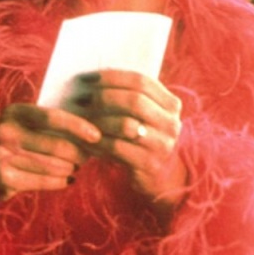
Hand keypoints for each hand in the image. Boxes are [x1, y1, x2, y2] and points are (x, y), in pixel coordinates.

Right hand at [0, 103, 101, 200]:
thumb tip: (90, 130)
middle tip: (88, 157)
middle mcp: (5, 132)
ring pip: (53, 165)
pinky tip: (66, 180)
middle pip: (56, 145)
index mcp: (13, 112)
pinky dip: (60, 181)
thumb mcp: (22, 125)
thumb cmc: (11, 144)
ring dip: (70, 168)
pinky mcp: (3, 178)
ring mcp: (1, 156)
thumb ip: (49, 124)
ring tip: (76, 167)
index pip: (52, 117)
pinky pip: (44, 181)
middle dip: (78, 153)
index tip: (97, 136)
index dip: (78, 126)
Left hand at [71, 70, 184, 205]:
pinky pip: (116, 147)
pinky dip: (98, 141)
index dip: (113, 77)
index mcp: (171, 105)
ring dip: (99, 120)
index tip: (89, 78)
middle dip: (104, 97)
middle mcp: (171, 123)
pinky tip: (87, 139)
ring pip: (125, 125)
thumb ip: (132, 96)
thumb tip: (94, 78)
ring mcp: (161, 145)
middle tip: (84, 99)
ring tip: (82, 119)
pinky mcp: (149, 164)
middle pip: (135, 100)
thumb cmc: (145, 138)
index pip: (141, 81)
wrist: (163, 177)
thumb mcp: (147, 116)